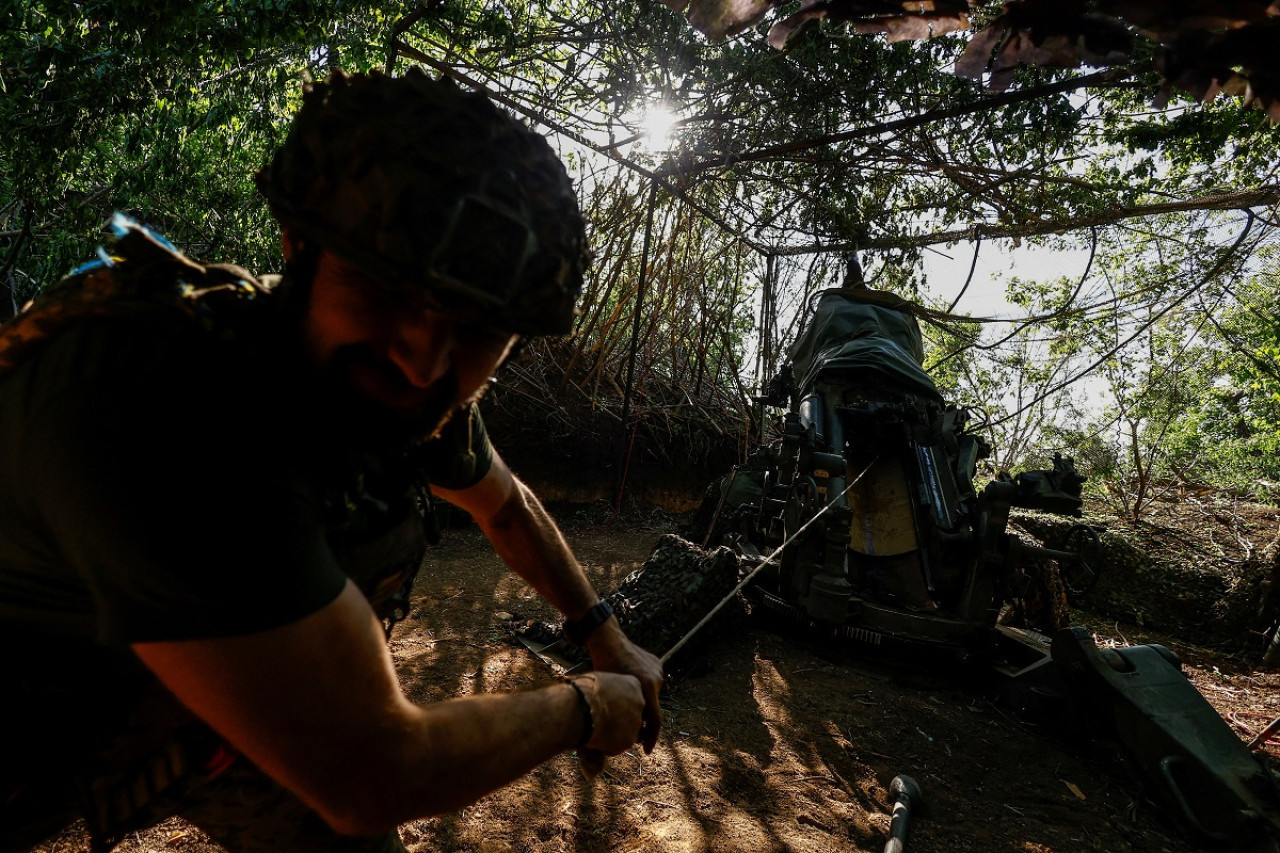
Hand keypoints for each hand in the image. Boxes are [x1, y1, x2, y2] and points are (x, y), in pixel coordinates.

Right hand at [572, 672, 643, 754]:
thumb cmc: (585, 690)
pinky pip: (620, 745)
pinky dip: (610, 746)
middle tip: (602, 718)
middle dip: (619, 718)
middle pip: (632, 713)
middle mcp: (640, 703)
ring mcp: (635, 723)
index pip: (631, 695)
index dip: (617, 701)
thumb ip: (608, 685)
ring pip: (627, 730)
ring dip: (615, 733)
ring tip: (596, 730)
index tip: (606, 703)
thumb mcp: (599, 679)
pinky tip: (596, 740)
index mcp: (634, 684)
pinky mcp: (628, 740)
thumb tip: (600, 688)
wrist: (582, 709)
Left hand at [585, 621, 663, 752]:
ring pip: (650, 696)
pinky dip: (642, 688)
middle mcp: (656, 679)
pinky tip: (629, 686)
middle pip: (651, 708)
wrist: (607, 639)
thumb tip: (619, 738)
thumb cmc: (601, 667)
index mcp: (646, 687)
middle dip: (642, 720)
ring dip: (641, 702)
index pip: (654, 721)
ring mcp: (658, 670)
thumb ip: (619, 714)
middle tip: (630, 729)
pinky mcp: (656, 663)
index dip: (651, 739)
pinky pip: (650, 682)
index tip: (647, 751)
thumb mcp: (609, 694)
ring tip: (625, 702)